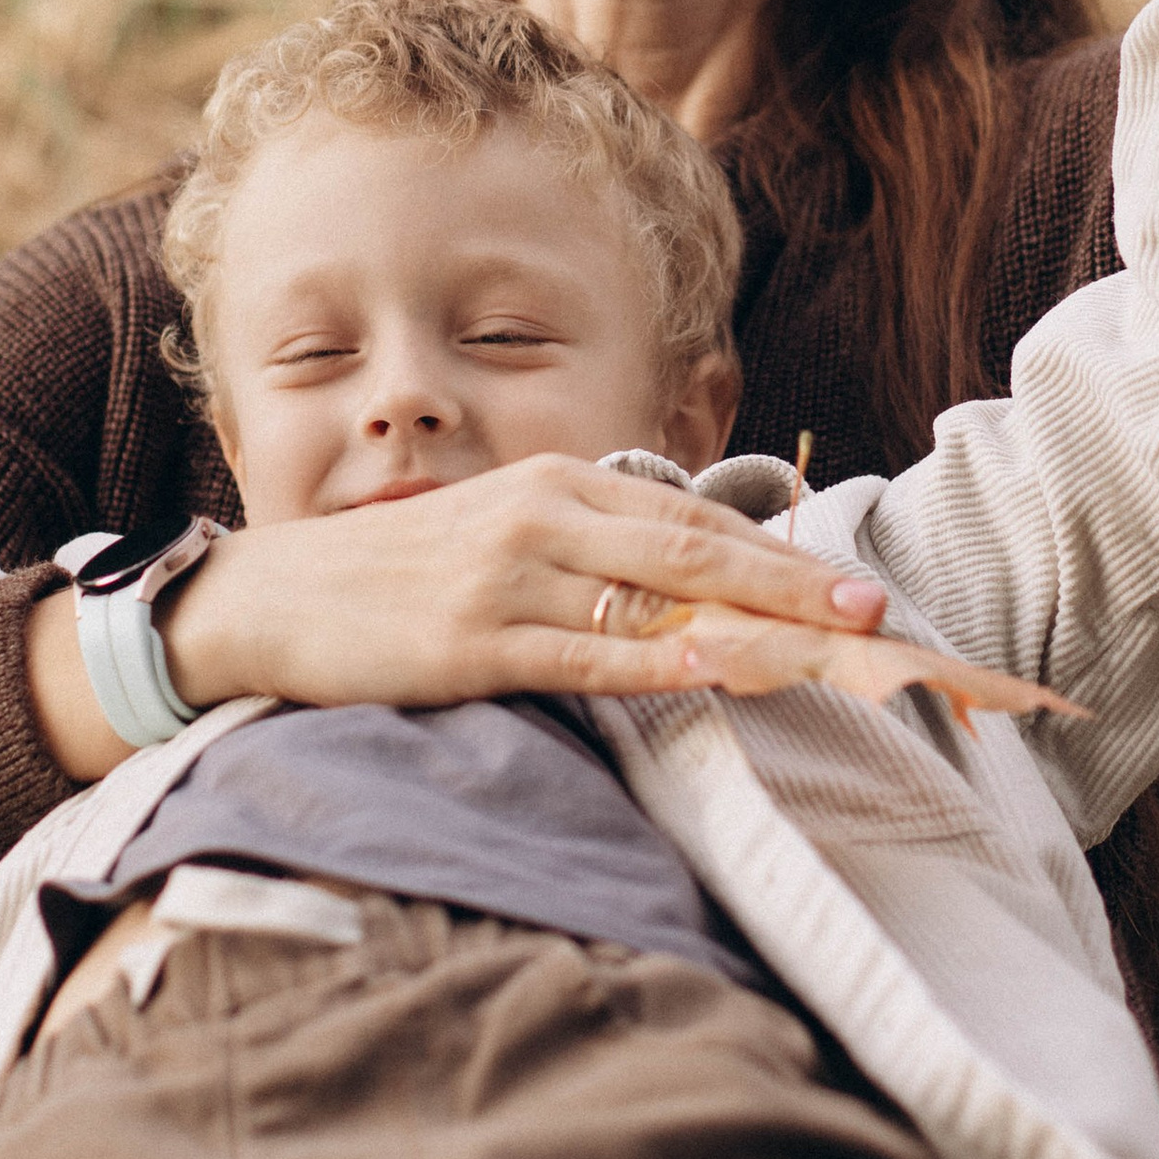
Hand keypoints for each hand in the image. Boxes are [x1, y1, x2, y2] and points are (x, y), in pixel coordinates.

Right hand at [24, 455, 891, 776]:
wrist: (272, 600)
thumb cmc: (401, 579)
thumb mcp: (506, 544)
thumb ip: (596, 559)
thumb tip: (701, 602)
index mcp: (563, 488)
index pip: (702, 524)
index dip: (793, 561)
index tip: (871, 595)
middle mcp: (546, 517)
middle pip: (701, 552)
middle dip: (802, 588)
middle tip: (886, 619)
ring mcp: (509, 576)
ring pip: (658, 599)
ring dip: (755, 626)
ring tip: (836, 649)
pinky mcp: (471, 639)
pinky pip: (583, 651)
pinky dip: (657, 662)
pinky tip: (715, 670)